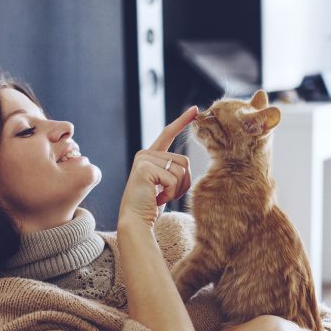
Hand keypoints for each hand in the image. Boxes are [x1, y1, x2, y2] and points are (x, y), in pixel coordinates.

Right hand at [118, 106, 196, 228]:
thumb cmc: (150, 206)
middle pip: (184, 161)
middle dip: (182, 183)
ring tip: (160, 197)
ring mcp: (144, 159)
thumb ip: (171, 170)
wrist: (135, 221)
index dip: (182, 121)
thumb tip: (185, 164)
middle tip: (165, 195)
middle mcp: (145, 154)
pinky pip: (173, 179)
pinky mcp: (145, 168)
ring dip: (177, 189)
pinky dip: (170, 193)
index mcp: (150, 156)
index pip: (168, 133)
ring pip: (181, 170)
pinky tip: (157, 199)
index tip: (196, 110)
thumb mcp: (163, 184)